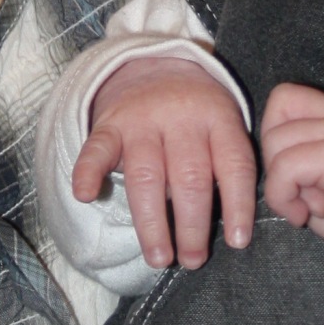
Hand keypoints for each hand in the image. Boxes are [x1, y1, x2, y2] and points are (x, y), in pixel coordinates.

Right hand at [71, 55, 255, 268]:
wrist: (154, 63)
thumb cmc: (197, 111)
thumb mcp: (224, 122)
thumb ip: (229, 164)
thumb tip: (233, 231)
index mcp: (218, 118)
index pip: (233, 164)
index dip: (238, 205)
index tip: (237, 242)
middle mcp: (181, 118)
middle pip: (189, 177)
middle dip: (192, 224)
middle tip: (192, 260)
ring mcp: (142, 120)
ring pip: (147, 175)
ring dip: (152, 221)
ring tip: (158, 257)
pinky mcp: (110, 124)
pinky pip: (98, 148)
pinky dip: (88, 171)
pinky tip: (85, 195)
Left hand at [260, 83, 323, 272]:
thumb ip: (298, 165)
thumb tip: (267, 167)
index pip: (285, 98)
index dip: (275, 135)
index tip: (293, 174)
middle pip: (274, 121)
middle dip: (277, 166)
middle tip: (306, 195)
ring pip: (276, 145)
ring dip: (284, 187)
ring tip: (315, 206)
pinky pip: (287, 168)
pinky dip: (286, 197)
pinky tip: (313, 214)